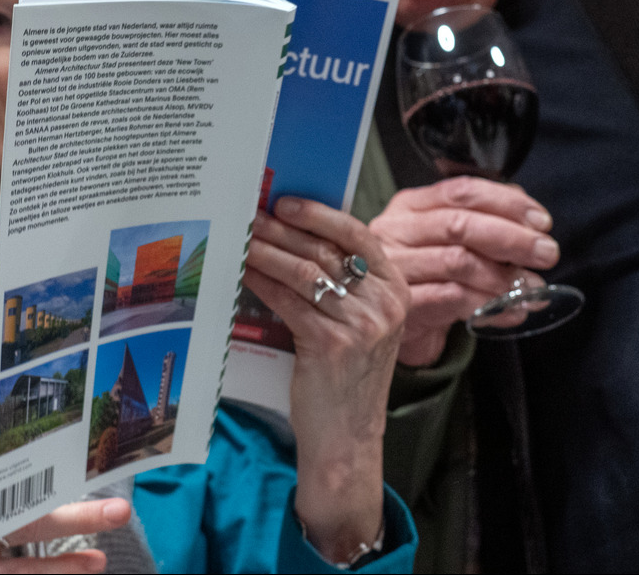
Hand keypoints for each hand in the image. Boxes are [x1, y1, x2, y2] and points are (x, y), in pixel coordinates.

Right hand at [0, 437, 130, 572]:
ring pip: (20, 550)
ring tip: (108, 535)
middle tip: (117, 503)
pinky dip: (50, 574)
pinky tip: (84, 568)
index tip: (72, 439)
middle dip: (68, 502)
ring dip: (68, 544)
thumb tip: (20, 432)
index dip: (31, 451)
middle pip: (18, 505)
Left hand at [243, 197, 409, 563]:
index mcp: (397, 290)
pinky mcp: (332, 344)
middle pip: (326, 250)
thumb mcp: (362, 323)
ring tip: (241, 238)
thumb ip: (346, 283)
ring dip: (266, 251)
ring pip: (304, 272)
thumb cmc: (347, 376)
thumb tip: (297, 235)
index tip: (285, 202)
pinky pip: (289, 300)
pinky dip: (262, 282)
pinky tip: (243, 272)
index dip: (320, 215)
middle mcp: (385, 303)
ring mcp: (362, 324)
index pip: (358, 236)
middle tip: (250, 215)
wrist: (347, 435)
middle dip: (282, 229)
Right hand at [369, 176, 558, 365]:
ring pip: (457, 262)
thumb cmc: (426, 275)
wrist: (392, 321)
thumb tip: (531, 220)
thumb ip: (485, 222)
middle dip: (512, 238)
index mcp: (411, 206)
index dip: (507, 204)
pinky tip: (511, 311)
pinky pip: (452, 299)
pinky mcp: (401, 302)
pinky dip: (490, 305)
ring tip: (532, 289)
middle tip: (546, 253)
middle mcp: (396, 230)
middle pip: (459, 224)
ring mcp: (395, 267)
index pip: (462, 192)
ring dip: (503, 277)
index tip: (541, 222)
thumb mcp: (450, 242)